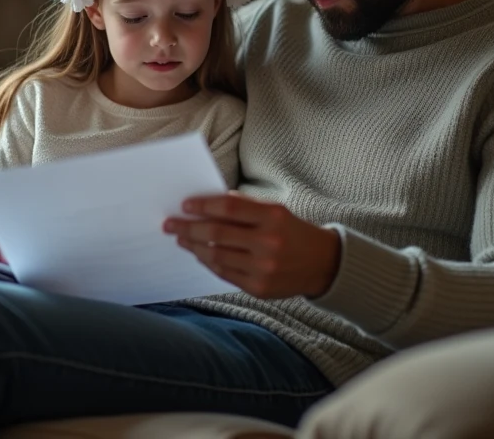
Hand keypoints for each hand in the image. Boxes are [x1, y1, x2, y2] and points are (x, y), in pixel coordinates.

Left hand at [163, 192, 340, 299]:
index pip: (229, 208)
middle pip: (217, 233)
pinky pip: (224, 274)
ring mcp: (263, 268)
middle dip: (188, 228)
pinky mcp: (259, 288)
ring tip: (182, 240)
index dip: (203, 205)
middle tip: (170, 224)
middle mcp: (268, 243)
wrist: (323, 264)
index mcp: (273, 217)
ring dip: (194, 247)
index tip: (184, 205)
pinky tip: (200, 254)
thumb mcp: (275, 211)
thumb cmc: (292, 231)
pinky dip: (209, 262)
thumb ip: (244, 207)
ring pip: (216, 256)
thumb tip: (205, 205)